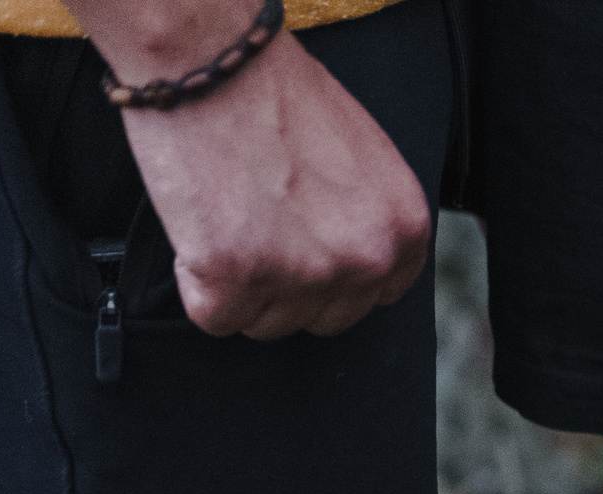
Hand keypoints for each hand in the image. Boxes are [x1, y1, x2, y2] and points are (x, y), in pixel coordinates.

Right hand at [113, 31, 430, 338]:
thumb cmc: (279, 95)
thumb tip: (348, 262)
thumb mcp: (364, 160)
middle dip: (286, 284)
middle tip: (256, 225)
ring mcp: (304, 272)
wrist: (213, 60)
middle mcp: (366, 258)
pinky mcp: (236, 276)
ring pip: (268, 323)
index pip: (376, 296)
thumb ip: (368, 219)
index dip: (331, 276)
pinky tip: (201, 228)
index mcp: (404, 230)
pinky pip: (215, 316)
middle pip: (323, 317)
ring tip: (230, 216)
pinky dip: (197, 282)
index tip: (301, 244)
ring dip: (241, 286)